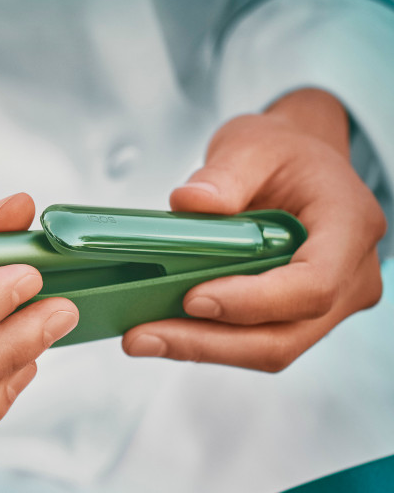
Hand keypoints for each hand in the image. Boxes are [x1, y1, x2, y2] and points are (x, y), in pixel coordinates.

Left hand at [123, 88, 386, 370]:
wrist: (297, 164)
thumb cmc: (282, 153)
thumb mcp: (252, 143)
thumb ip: (224, 173)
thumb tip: (188, 202)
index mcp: (350, 226)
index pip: (313, 285)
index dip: (253, 301)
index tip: (193, 299)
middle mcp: (350, 275)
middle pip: (285, 336)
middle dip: (209, 343)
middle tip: (143, 336)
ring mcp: (329, 304)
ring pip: (268, 349)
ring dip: (200, 349)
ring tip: (141, 337)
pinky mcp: (296, 318)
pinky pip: (254, 341)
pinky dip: (205, 340)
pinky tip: (161, 331)